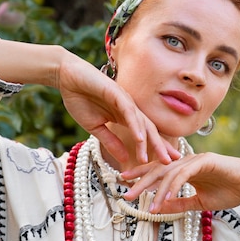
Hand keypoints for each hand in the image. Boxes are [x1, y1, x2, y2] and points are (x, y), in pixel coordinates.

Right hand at [58, 53, 179, 165]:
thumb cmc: (80, 99)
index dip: (156, 149)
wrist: (67, 78)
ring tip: (158, 157)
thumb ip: (111, 142)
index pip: (145, 135)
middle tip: (172, 162)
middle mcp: (130, 109)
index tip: (167, 163)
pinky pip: (129, 112)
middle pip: (150, 130)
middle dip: (161, 146)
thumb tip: (124, 159)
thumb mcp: (95, 128)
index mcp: (125, 117)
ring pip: (142, 123)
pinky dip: (135, 126)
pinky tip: (140, 139)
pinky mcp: (117, 93)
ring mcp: (125, 101)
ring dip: (150, 141)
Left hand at [121, 152, 239, 212]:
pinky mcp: (205, 161)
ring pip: (168, 173)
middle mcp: (187, 162)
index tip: (126, 185)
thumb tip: (161, 208)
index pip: (159, 171)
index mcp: (185, 169)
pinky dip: (172, 186)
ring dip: (155, 189)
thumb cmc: (231, 190)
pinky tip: (165, 197)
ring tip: (144, 203)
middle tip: (125, 194)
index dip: (141, 177)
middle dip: (140, 182)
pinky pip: (183, 174)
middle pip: (158, 170)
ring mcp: (195, 160)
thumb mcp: (201, 202)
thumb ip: (181, 204)